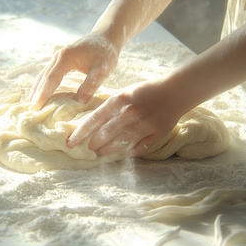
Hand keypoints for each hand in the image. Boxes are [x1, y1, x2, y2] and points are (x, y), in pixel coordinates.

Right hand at [29, 32, 119, 109]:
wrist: (106, 36)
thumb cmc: (105, 53)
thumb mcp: (102, 69)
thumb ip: (91, 84)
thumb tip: (79, 102)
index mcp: (66, 58)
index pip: (51, 79)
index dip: (43, 94)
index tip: (36, 108)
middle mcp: (57, 57)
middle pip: (43, 78)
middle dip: (36, 94)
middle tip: (30, 112)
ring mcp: (57, 58)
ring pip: (43, 77)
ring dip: (37, 90)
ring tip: (32, 107)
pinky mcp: (60, 62)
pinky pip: (48, 75)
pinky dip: (43, 86)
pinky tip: (41, 95)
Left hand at [66, 79, 185, 156]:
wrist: (175, 91)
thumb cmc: (146, 91)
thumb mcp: (125, 93)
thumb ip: (110, 107)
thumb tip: (91, 123)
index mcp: (120, 99)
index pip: (94, 119)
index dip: (81, 132)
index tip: (70, 142)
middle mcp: (131, 111)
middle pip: (106, 133)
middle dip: (95, 143)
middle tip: (90, 148)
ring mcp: (145, 123)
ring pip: (121, 142)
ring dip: (109, 150)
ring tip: (102, 152)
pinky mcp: (158, 132)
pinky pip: (142, 147)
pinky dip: (133, 151)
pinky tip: (127, 154)